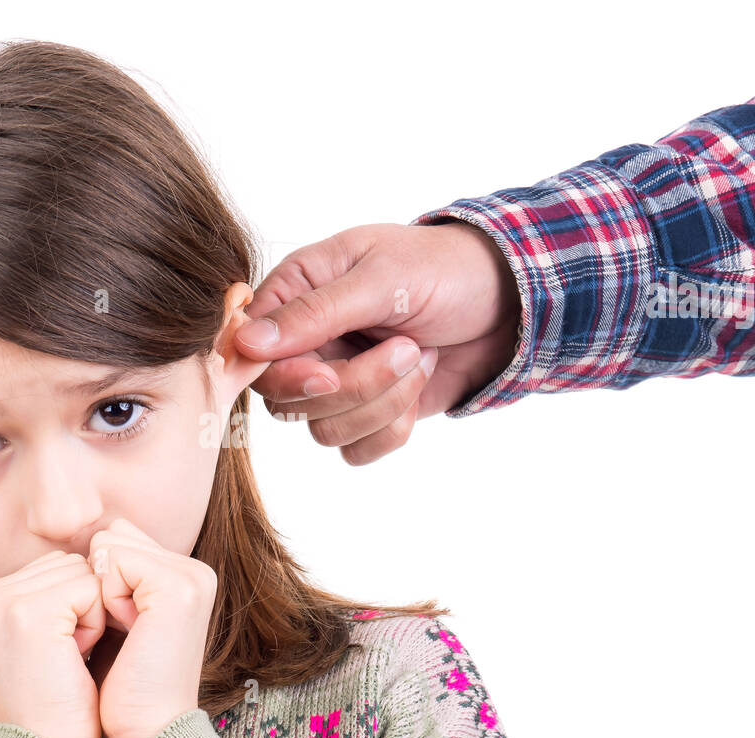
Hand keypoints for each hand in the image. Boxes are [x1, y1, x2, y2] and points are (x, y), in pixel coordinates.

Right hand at [0, 551, 108, 737]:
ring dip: (91, 614)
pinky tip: (76, 657)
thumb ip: (52, 595)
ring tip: (69, 657)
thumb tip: (95, 556)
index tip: (60, 652)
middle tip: (67, 657)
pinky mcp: (27, 612)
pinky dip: (96, 623)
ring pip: (80, 572)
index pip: (54, 566)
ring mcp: (0, 602)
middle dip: (84, 607)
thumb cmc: (57, 705)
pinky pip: (89, 588)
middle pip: (68, 563)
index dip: (75, 607)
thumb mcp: (44, 640)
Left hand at [88, 518, 216, 737]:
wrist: (146, 734)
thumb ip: (110, 581)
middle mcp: (194, 571)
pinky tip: (122, 629)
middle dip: (95, 581)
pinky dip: (104, 595)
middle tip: (116, 631)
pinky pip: (115, 559)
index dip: (94, 581)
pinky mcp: (178, 587)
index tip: (111, 628)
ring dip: (97, 590)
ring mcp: (191, 576)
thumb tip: (81, 550)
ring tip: (120, 632)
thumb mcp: (115, 624)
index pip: (116, 539)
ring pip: (111, 543)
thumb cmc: (119, 690)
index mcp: (182, 577)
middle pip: (112, 536)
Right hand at [237, 221, 522, 463]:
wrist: (508, 301)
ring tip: (421, 355)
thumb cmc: (444, 269)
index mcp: (296, 291)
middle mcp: (306, 340)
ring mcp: (334, 380)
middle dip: (354, 386)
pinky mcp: (366, 414)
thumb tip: (246, 343)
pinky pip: (356, 451)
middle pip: (287, 400)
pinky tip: (420, 383)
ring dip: (384, 401)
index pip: (253, 352)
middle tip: (407, 348)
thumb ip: (314, 313)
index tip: (328, 372)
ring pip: (324, 430)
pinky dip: (394, 427)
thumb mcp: (382, 278)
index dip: (286, 374)